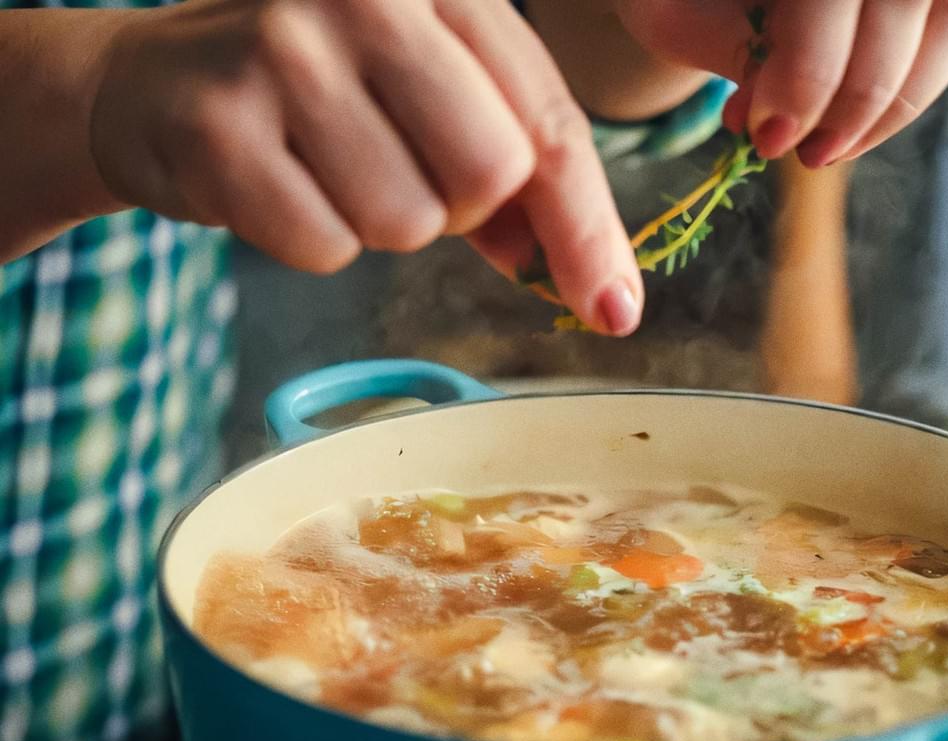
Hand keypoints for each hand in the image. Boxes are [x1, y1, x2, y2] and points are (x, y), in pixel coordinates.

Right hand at [90, 0, 643, 334]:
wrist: (157, 83)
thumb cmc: (321, 97)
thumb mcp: (431, 102)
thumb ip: (517, 180)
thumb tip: (596, 284)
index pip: (549, 123)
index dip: (587, 228)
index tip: (614, 308)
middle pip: (490, 175)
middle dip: (458, 209)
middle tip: (398, 170)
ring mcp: (285, 49)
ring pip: (408, 222)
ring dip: (379, 223)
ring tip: (326, 167)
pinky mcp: (220, 123)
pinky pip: (325, 246)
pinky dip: (314, 239)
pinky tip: (277, 183)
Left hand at [616, 0, 947, 165]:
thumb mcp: (680, 12)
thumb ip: (731, 49)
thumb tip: (776, 122)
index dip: (807, 72)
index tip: (769, 137)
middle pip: (900, 1)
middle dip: (853, 97)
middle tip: (799, 154)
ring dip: (892, 103)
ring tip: (824, 151)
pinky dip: (911, 90)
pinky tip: (851, 131)